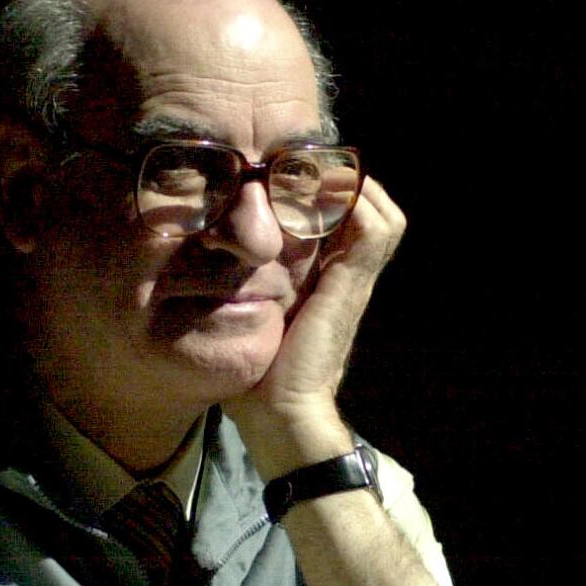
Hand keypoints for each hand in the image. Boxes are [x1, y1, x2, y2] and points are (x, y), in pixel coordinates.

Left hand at [226, 176, 405, 475]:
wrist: (281, 414)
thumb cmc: (257, 379)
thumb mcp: (247, 319)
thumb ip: (241, 290)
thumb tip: (204, 263)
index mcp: (325, 284)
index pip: (347, 223)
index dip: (327, 194)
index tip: (289, 177)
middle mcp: (347, 278)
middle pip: (373, 211)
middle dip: (343, 183)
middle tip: (304, 170)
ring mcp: (354, 282)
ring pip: (381, 215)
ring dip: (352, 189)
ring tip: (314, 178)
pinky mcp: (351, 287)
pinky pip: (373, 231)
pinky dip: (354, 206)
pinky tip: (317, 197)